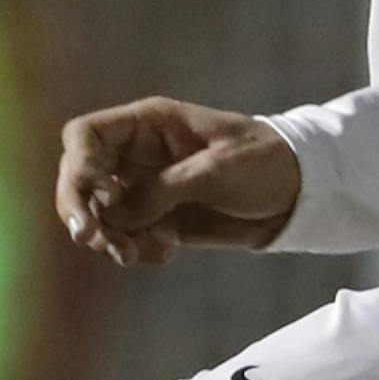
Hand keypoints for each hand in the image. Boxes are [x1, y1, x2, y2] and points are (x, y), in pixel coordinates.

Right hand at [57, 98, 300, 265]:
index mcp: (148, 125)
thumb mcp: (217, 170)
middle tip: (96, 241)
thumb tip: (116, 215)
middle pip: (79, 178)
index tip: (103, 197)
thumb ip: (164, 189)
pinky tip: (166, 253)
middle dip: (82, 211)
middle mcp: (137, 155)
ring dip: (109, 238)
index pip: (85, 136)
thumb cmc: (264, 163)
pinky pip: (126, 237)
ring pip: (99, 215)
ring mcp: (145, 188)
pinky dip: (135, 250)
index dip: (80, 165)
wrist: (299, 194)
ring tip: (136, 254)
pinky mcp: (158, 219)